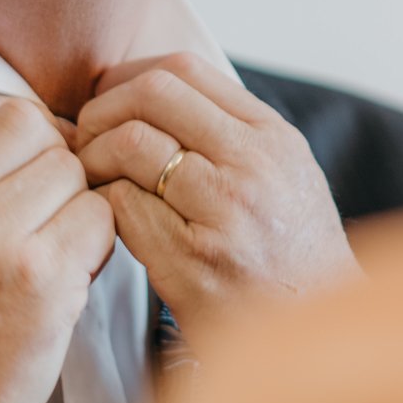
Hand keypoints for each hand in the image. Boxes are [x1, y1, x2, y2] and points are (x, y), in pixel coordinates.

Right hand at [0, 93, 114, 402]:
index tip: (28, 167)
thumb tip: (28, 123)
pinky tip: (70, 272)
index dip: (21, 130)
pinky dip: (98, 241)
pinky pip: (100, 217)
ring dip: (78, 203)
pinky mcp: (40, 278)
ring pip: (73, 170)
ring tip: (54, 247)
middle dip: (55, 162)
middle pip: (35, 128)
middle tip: (48, 211)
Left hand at [74, 53, 361, 341]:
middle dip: (102, 110)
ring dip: (93, 156)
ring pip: (131, 144)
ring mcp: (224, 212)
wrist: (317, 332)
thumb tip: (153, 92)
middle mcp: (253, 165)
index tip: (110, 102)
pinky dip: (101, 203)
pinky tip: (104, 217)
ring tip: (91, 178)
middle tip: (86, 137)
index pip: (184, 70)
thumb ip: (231, 131)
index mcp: (272, 137)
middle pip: (152, 95)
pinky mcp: (192, 261)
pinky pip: (122, 206)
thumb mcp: (285, 173)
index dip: (130, 79)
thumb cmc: (292, 254)